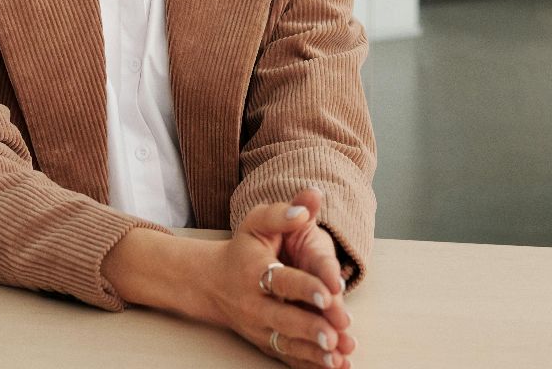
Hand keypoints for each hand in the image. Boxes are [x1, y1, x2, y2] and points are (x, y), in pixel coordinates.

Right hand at [213, 195, 356, 367]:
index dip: (306, 286)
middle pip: (284, 319)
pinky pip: (288, 357)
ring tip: (339, 357)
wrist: (212, 282)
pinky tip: (335, 367)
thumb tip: (311, 199)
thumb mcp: (257, 222)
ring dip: (314, 353)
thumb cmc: (243, 249)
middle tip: (334, 335)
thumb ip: (284, 212)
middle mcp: (255, 304)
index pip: (282, 280)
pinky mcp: (266, 342)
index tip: (330, 291)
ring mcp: (259, 327)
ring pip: (287, 344)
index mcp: (254, 272)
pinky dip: (310, 364)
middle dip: (310, 328)